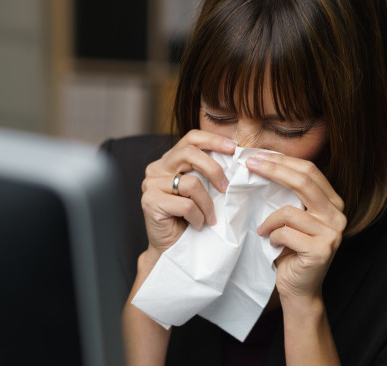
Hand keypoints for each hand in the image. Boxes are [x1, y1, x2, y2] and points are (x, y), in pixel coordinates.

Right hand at [140, 130, 235, 254]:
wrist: (172, 248)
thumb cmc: (190, 218)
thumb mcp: (202, 190)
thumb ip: (207, 172)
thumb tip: (236, 157)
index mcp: (169, 161)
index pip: (190, 139)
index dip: (212, 140)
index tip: (233, 148)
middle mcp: (156, 168)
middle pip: (189, 153)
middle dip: (214, 169)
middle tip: (226, 188)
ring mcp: (150, 184)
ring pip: (191, 183)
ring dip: (207, 204)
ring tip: (209, 217)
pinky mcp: (150, 202)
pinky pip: (186, 205)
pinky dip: (198, 217)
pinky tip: (196, 225)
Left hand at [247, 153, 345, 303]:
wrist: (299, 289)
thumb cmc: (291, 251)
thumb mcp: (292, 219)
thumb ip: (289, 196)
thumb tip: (263, 163)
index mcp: (333, 203)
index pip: (309, 171)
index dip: (283, 161)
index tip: (258, 156)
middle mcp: (337, 215)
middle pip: (303, 181)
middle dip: (273, 169)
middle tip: (250, 164)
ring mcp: (332, 233)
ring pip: (289, 211)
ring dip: (269, 220)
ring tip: (264, 230)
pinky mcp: (321, 250)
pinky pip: (285, 233)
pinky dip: (272, 237)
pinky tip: (272, 244)